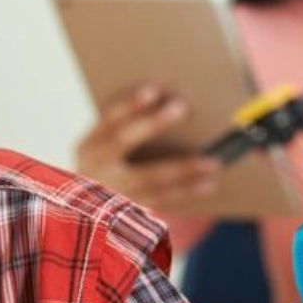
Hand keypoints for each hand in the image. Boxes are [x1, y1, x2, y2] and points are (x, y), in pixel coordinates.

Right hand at [74, 84, 222, 210]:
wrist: (95, 209)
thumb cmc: (112, 163)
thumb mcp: (108, 146)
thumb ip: (130, 126)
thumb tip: (171, 100)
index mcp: (88, 145)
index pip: (108, 119)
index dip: (128, 105)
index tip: (153, 90)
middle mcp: (94, 169)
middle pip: (124, 141)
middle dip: (154, 123)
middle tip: (183, 107)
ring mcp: (111, 193)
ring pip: (149, 177)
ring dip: (183, 167)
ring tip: (214, 159)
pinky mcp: (130, 213)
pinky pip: (162, 200)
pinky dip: (187, 191)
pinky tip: (209, 183)